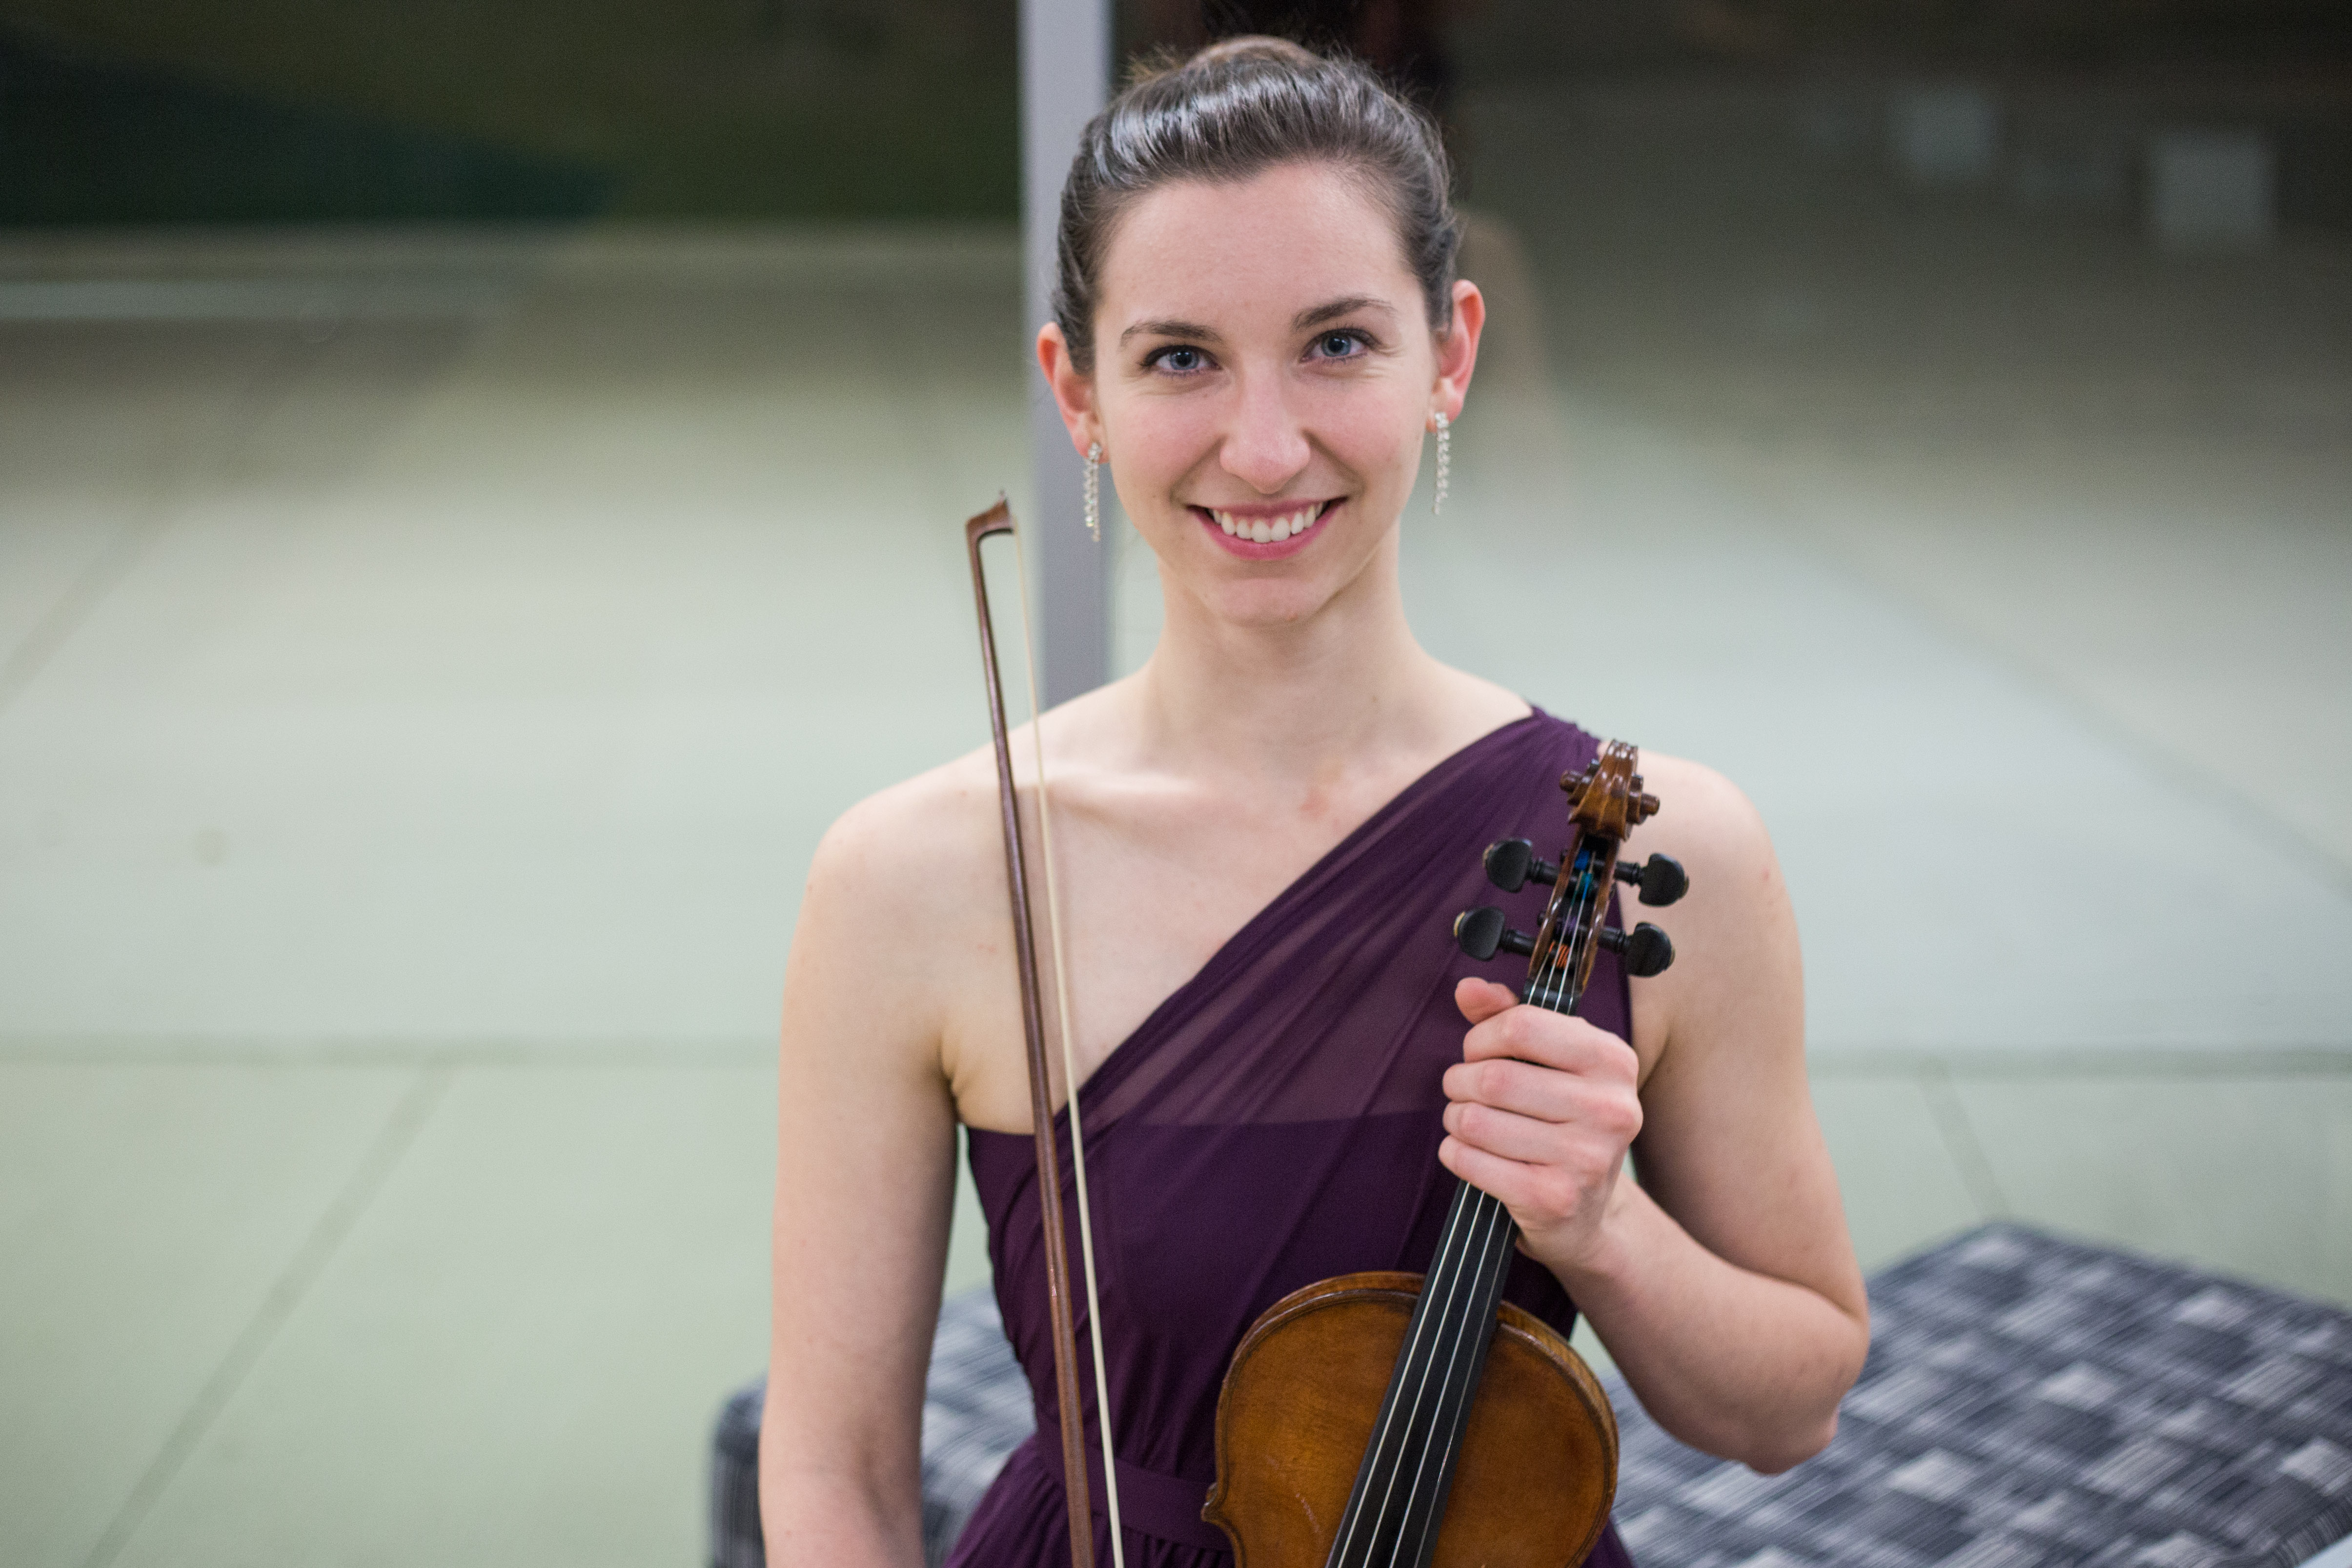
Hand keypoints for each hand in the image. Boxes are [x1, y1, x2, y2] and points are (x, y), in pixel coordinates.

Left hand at [1438, 977, 1643, 1277]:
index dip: (1482, 1037)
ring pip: (1476, 1121)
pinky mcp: (1555, 1199)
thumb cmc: (1561, 1122)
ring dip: (1455, 1119)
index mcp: (1613, 1060)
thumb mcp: (1549, 1062)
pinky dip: (1455, 1153)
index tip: (1478, 1052)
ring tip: (1466, 1122)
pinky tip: (1469, 1153)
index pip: (1522, 1025)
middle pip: (1493, 1077)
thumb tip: (1468, 988)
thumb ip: (1507, 1017)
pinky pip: (1472, 1162)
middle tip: (1462, 1091)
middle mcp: (1610, 1108)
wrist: (1586, 1214)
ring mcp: (1587, 1158)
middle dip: (1460, 1082)